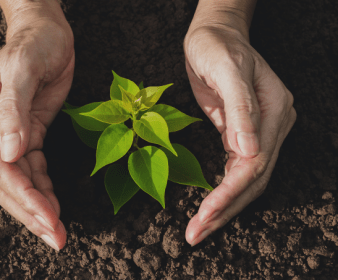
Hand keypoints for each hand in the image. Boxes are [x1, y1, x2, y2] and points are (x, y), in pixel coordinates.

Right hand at [0, 1, 73, 250]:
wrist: (46, 31)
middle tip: (56, 237)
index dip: (24, 196)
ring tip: (57, 230)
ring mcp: (12, 133)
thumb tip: (10, 152)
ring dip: (38, 207)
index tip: (47, 219)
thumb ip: (14, 110)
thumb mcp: (24, 69)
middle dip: (30, 212)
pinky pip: (34, 169)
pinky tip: (54, 204)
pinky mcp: (30, 132)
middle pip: (7, 182)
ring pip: (20, 181)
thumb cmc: (35, 43)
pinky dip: (44, 189)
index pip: (2, 168)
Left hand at [184, 24, 295, 245]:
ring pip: (246, 180)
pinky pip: (237, 169)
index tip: (205, 215)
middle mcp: (271, 126)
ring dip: (224, 207)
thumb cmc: (217, 46)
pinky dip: (224, 190)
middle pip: (252, 180)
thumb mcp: (225, 68)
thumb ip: (240, 108)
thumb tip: (249, 151)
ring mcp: (259, 131)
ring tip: (200, 229)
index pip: (254, 164)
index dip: (229, 193)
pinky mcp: (242, 133)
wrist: (214, 35)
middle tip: (196, 234)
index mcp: (272, 111)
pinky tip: (211, 206)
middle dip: (225, 210)